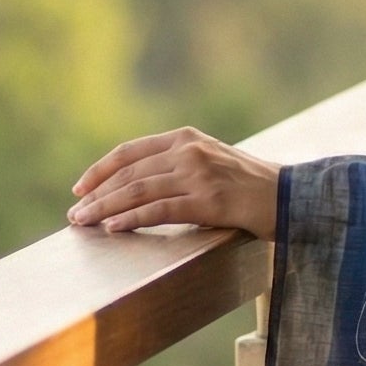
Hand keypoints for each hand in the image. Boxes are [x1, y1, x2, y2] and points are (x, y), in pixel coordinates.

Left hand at [68, 129, 278, 239]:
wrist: (291, 196)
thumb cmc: (250, 186)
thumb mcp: (212, 162)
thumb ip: (179, 165)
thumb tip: (137, 188)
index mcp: (186, 137)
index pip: (130, 152)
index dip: (100, 170)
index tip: (80, 189)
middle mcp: (188, 151)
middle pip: (128, 173)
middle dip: (96, 194)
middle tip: (74, 214)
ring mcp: (198, 174)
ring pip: (137, 191)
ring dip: (105, 208)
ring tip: (83, 224)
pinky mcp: (208, 200)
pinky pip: (159, 210)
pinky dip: (131, 219)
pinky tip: (113, 228)